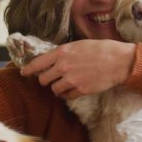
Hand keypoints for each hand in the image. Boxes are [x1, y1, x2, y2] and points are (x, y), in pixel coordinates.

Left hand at [20, 40, 135, 99]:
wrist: (118, 61)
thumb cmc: (100, 49)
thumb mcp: (78, 45)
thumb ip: (63, 53)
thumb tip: (52, 60)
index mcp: (61, 52)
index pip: (37, 63)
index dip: (28, 69)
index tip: (24, 73)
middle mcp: (63, 66)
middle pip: (43, 79)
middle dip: (46, 80)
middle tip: (52, 78)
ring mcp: (71, 79)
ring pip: (54, 89)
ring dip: (57, 88)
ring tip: (66, 83)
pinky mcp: (80, 90)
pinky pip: (66, 96)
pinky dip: (68, 94)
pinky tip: (74, 88)